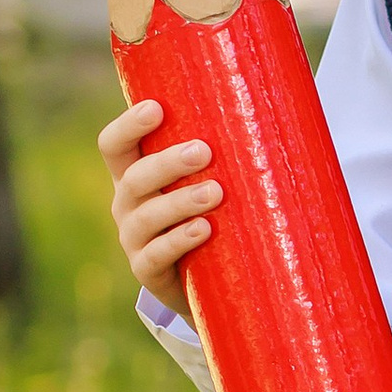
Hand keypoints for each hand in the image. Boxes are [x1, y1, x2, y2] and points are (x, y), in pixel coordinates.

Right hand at [99, 94, 219, 319]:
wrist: (208, 283)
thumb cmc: (213, 214)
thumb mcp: (206, 181)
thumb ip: (219, 154)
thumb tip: (277, 113)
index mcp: (133, 174)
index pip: (114, 145)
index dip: (128, 126)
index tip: (156, 108)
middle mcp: (127, 204)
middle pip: (134, 178)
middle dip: (168, 163)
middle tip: (204, 151)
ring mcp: (134, 239)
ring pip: (146, 216)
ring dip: (181, 201)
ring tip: (215, 192)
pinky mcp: (148, 273)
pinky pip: (157, 255)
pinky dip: (180, 240)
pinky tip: (204, 229)